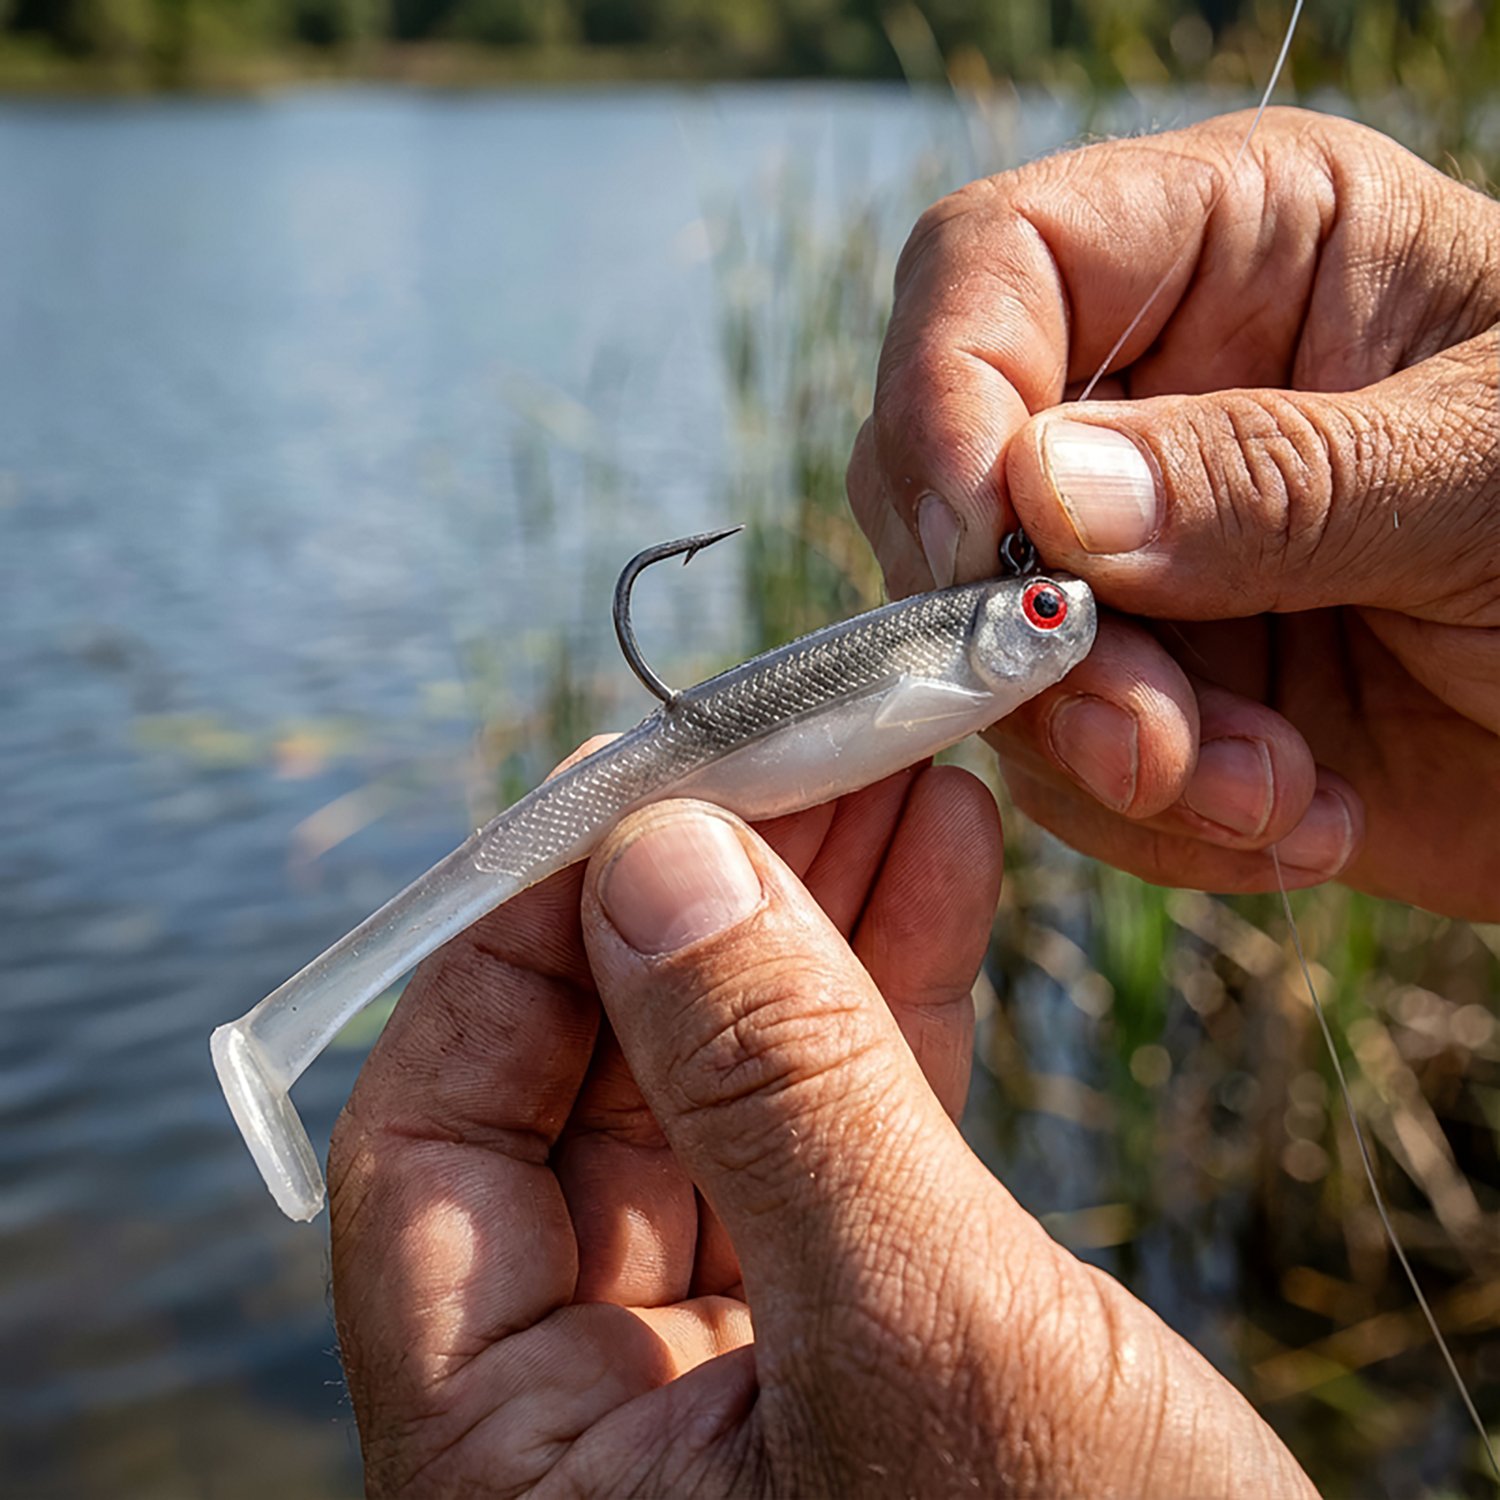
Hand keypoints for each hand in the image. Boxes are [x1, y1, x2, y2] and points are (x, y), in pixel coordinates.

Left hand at [329, 764, 1312, 1496]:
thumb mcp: (920, 1350)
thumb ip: (774, 1099)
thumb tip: (656, 861)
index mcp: (517, 1468)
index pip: (433, 1146)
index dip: (518, 946)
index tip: (629, 790)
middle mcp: (597, 1420)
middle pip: (594, 1092)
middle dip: (701, 904)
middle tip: (791, 742)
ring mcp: (730, 1377)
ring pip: (728, 1092)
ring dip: (810, 922)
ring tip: (892, 766)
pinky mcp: (860, 1341)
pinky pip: (838, 1133)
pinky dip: (892, 994)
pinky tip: (943, 862)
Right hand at [848, 108, 1499, 918]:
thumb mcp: (1490, 473)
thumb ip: (1270, 478)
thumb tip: (1038, 497)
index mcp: (1240, 250)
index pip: (994, 265)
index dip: (945, 394)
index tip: (979, 550)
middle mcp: (1158, 397)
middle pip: (946, 478)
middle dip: (1029, 631)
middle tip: (1149, 736)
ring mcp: (1143, 561)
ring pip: (988, 649)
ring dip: (1108, 752)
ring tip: (1275, 796)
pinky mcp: (1156, 695)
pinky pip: (1059, 768)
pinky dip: (1156, 826)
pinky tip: (1300, 824)